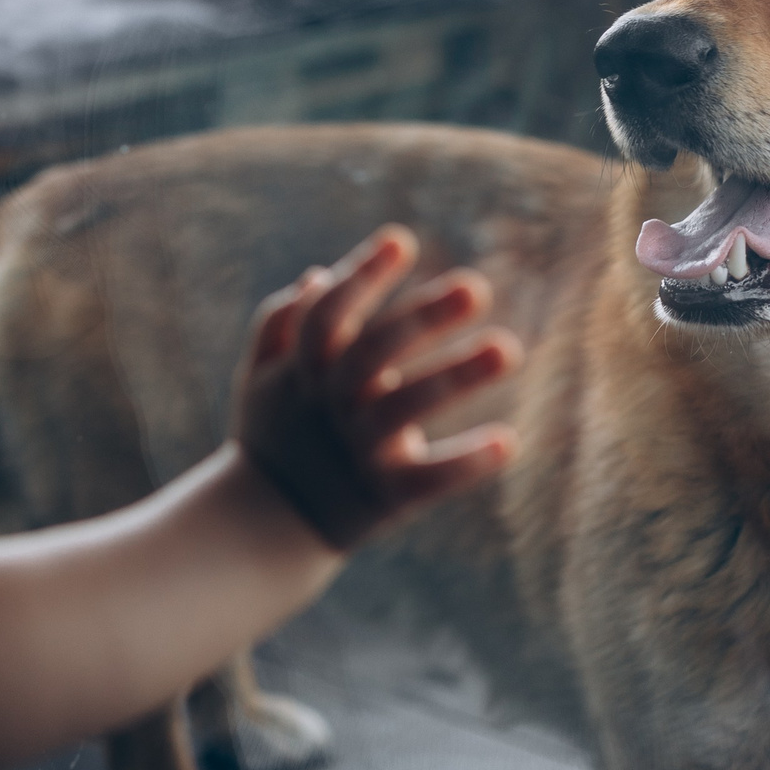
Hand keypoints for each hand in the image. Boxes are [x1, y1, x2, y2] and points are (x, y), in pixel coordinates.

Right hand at [233, 225, 519, 550]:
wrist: (263, 527)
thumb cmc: (273, 437)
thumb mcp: (260, 379)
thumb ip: (279, 325)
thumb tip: (317, 276)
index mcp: (303, 372)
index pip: (327, 315)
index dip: (360, 276)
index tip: (401, 241)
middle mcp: (332, 405)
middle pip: (374, 352)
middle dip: (422, 316)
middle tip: (476, 287)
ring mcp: (359, 450)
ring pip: (405, 408)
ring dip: (456, 376)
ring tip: (508, 348)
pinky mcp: (386, 495)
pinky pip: (428, 479)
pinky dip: (466, 463)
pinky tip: (509, 442)